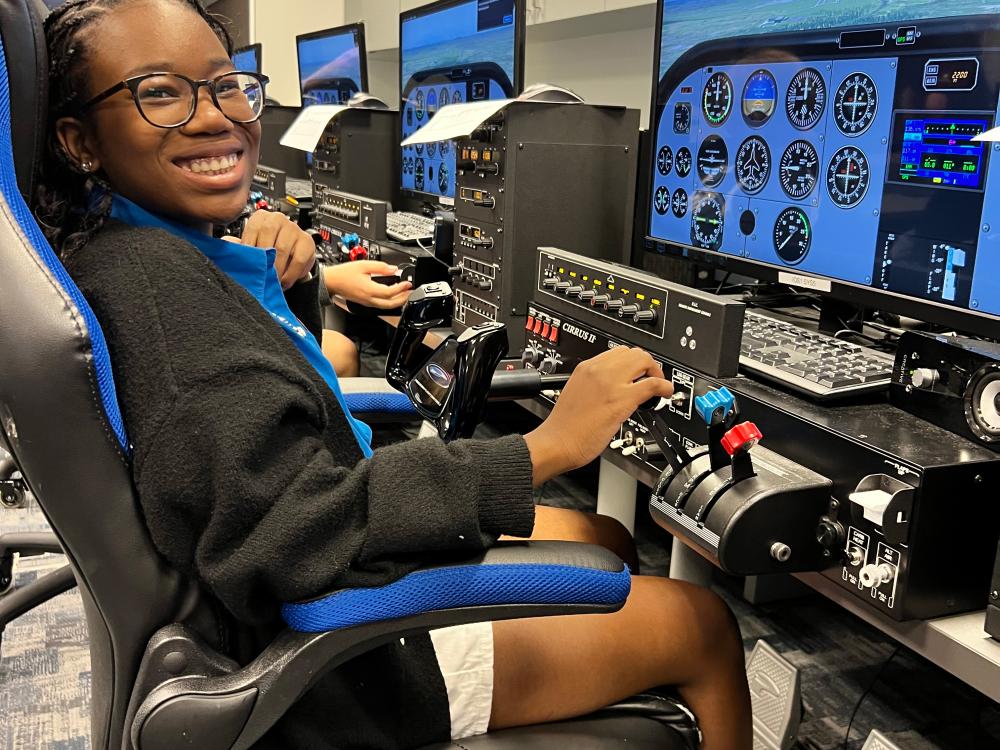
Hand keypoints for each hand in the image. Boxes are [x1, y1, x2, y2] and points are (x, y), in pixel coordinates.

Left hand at [232, 210, 316, 289]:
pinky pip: (298, 259)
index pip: (252, 231)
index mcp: (260, 217)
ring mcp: (293, 228)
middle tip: (261, 277)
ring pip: (282, 250)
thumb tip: (226, 249)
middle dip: (263, 262)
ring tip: (272, 281)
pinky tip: (285, 281)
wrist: (290, 256)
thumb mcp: (251, 246)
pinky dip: (290, 274)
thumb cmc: (268, 251)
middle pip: (267, 239)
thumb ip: (238, 247)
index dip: (250, 251)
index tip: (249, 267)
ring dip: (276, 269)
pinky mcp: (307, 241)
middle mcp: (277, 219)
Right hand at [324, 261, 412, 309]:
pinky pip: (380, 305)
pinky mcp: (365, 303)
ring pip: (385, 307)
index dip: (401, 288)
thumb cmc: (343, 274)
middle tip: (409, 292)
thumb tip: (393, 269)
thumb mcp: (363, 265)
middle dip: (402, 299)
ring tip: (404, 294)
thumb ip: (380, 267)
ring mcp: (367, 303)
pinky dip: (389, 302)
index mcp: (369, 290)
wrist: (331, 281)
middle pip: (390, 304)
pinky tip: (391, 296)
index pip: (390, 292)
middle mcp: (369, 299)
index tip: (408, 283)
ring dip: (397, 302)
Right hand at [524, 347, 672, 484]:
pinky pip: (653, 384)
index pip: (617, 353)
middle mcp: (598, 370)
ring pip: (644, 361)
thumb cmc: (564, 427)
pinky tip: (665, 393)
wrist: (557, 442)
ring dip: (655, 372)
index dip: (632, 362)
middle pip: (632, 352)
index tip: (637, 373)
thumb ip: (594, 386)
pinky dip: (664, 386)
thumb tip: (613, 389)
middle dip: (646, 364)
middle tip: (650, 378)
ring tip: (657, 385)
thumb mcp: (577, 393)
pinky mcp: (622, 399)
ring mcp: (611, 383)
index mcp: (586, 368)